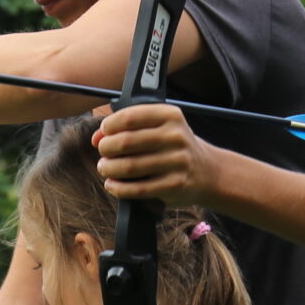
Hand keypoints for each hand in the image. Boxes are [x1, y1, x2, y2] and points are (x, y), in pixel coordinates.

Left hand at [95, 103, 224, 201]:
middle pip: (125, 142)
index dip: (109, 126)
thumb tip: (97, 137)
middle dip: (106, 149)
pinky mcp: (174, 185)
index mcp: (170, 115)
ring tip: (105, 169)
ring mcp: (177, 162)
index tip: (104, 134)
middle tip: (103, 155)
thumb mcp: (159, 129)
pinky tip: (112, 185)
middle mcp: (176, 136)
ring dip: (108, 169)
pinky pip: (137, 189)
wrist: (208, 172)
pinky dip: (118, 188)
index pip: (129, 117)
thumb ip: (128, 128)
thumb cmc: (174, 147)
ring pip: (128, 167)